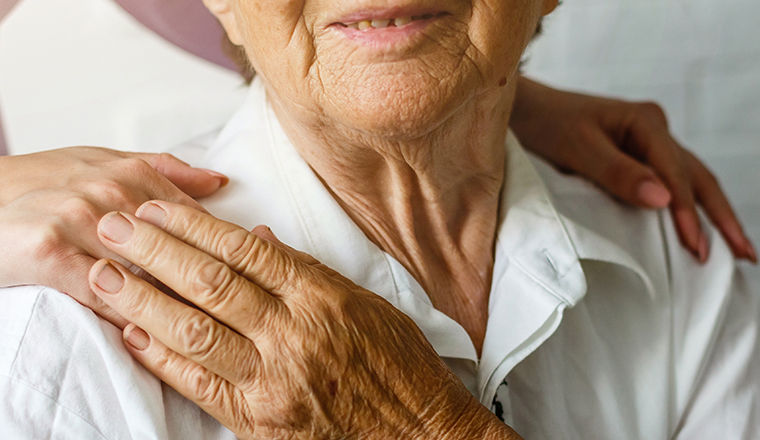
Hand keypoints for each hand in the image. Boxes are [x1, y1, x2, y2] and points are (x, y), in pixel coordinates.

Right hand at [0, 147, 227, 326]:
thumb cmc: (47, 181)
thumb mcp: (105, 162)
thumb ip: (165, 171)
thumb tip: (218, 180)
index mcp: (135, 175)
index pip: (197, 220)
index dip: (224, 256)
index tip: (250, 283)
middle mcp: (113, 195)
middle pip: (178, 249)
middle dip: (209, 285)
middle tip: (240, 314)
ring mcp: (82, 222)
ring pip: (145, 273)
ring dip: (176, 303)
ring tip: (208, 329)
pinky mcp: (52, 253)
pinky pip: (103, 292)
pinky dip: (129, 314)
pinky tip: (151, 331)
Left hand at [87, 201, 520, 439]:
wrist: (419, 433)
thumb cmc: (399, 365)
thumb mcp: (366, 303)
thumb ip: (307, 271)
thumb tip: (256, 238)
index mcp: (322, 297)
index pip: (244, 251)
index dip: (193, 226)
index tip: (157, 208)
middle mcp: (293, 334)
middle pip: (209, 283)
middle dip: (153, 250)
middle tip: (113, 225)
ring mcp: (272, 380)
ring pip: (192, 331)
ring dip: (141, 299)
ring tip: (104, 273)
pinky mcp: (257, 419)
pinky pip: (198, 384)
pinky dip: (160, 357)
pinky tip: (131, 333)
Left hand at [511, 76, 755, 262]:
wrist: (522, 112)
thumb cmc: (545, 125)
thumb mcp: (577, 148)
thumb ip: (617, 172)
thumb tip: (664, 199)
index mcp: (644, 122)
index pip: (676, 174)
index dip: (687, 213)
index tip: (698, 248)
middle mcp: (653, 131)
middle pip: (698, 177)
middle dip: (722, 217)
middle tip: (747, 256)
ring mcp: (647, 144)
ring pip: (690, 181)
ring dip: (712, 214)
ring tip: (736, 250)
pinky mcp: (636, 159)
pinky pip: (670, 184)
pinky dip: (687, 209)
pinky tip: (697, 230)